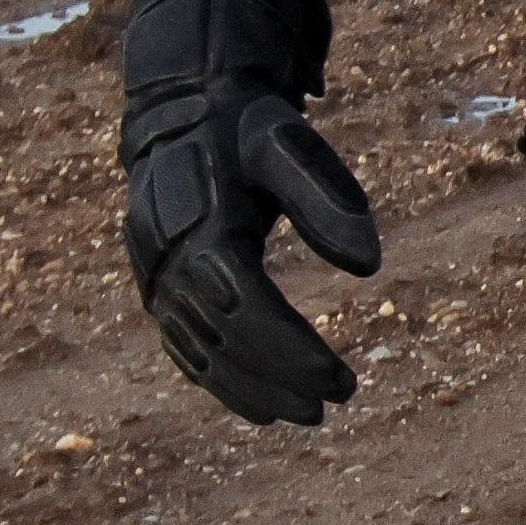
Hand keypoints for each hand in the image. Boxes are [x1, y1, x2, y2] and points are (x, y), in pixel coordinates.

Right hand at [117, 0, 381, 428]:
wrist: (181, 110)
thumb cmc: (244, 126)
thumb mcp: (288, 143)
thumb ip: (327, 200)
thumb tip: (370, 266)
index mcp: (200, 227)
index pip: (247, 307)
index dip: (291, 349)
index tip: (339, 379)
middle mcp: (167, 260)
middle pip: (225, 337)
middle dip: (280, 376)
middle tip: (335, 401)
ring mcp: (155, 278)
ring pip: (201, 352)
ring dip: (252, 389)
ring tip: (306, 415)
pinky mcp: (156, 287)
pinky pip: (183, 347)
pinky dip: (220, 381)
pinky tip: (260, 407)